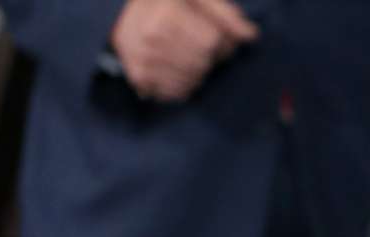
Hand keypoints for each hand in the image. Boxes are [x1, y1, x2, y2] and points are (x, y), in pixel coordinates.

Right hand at [109, 0, 257, 102]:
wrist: (118, 12)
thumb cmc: (165, 3)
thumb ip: (224, 15)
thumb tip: (251, 35)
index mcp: (168, 14)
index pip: (212, 42)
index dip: (220, 42)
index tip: (211, 34)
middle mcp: (154, 37)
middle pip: (204, 63)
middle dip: (208, 57)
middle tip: (194, 44)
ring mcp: (145, 59)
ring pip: (193, 81)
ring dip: (197, 72)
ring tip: (184, 55)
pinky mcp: (139, 77)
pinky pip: (176, 93)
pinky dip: (183, 86)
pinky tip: (176, 69)